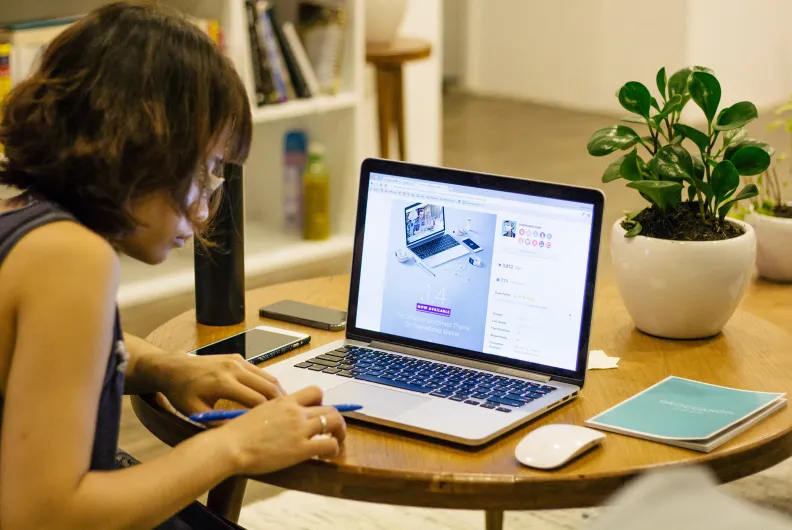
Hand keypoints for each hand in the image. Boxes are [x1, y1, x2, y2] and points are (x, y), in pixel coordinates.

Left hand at [155, 353, 285, 416]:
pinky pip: (259, 371)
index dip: (268, 414)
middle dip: (280, 403)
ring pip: (267, 377)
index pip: (256, 400)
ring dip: (278, 392)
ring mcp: (237, 360)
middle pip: (267, 386)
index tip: (276, 426)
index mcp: (223, 383)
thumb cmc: (182, 393)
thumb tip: (241, 434)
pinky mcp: (238, 357)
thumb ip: (218, 423)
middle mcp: (234, 368)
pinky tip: (270, 396)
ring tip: (284, 408)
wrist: (174, 368)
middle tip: (289, 418)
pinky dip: (268, 383)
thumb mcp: (195, 412)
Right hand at [216, 386, 346, 474]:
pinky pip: (329, 444)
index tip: (318, 413)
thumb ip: (272, 412)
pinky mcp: (301, 448)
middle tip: (333, 431)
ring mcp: (300, 429)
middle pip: (329, 408)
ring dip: (340, 433)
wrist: (230, 446)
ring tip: (336, 443)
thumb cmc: (236, 433)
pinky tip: (327, 456)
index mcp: (284, 401)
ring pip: (334, 422)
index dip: (322, 402)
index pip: (314, 391)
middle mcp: (296, 411)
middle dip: (335, 420)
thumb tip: (276, 420)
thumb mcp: (257, 412)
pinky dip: (334, 449)